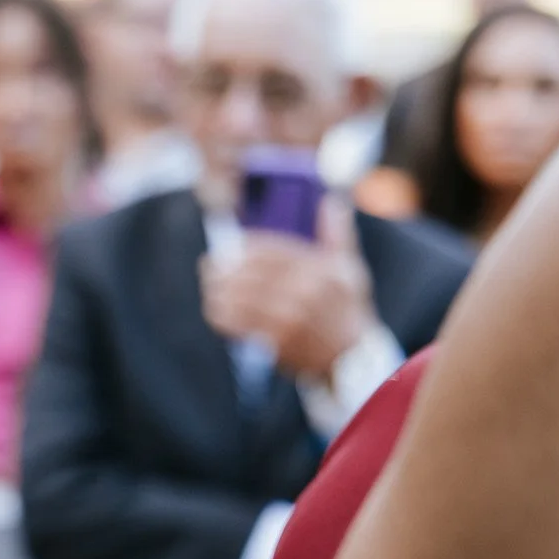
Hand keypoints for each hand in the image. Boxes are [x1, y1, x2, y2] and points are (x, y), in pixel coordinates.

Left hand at [201, 197, 376, 380]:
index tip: (229, 247)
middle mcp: (306, 291)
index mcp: (321, 269)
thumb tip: (331, 200)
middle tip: (207, 266)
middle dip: (224, 268)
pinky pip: (241, 325)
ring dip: (218, 292)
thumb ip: (337, 234)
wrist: (350, 358)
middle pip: (252, 273)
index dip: (244, 247)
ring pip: (242, 299)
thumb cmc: (347, 309)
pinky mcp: (279, 341)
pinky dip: (223, 317)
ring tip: (209, 287)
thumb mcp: (350, 268)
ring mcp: (292, 318)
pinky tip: (215, 310)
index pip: (272, 250)